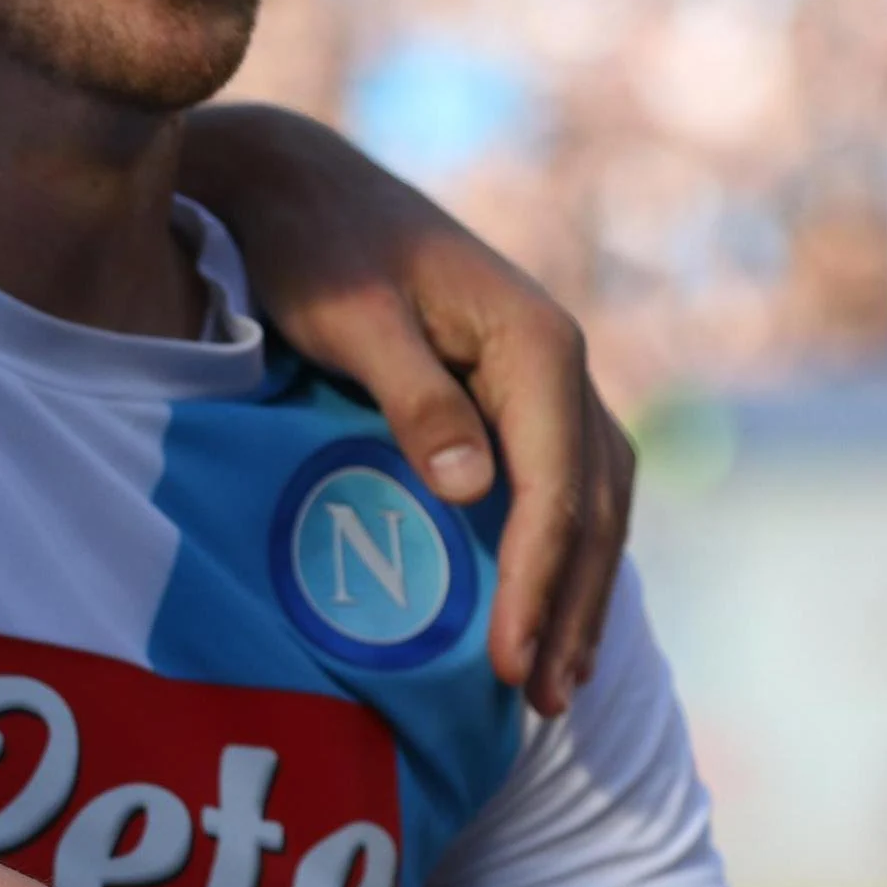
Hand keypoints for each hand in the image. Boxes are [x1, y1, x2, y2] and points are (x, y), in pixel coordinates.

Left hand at [179, 104, 633, 715]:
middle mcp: (556, 359)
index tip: (515, 662)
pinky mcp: (510, 391)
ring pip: (590, 500)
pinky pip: (560, 484)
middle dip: (569, 604)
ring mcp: (540, 375)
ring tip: (553, 687)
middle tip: (544, 703)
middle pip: (591, 503)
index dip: (539, 579)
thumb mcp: (353, 319)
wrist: (294, 183)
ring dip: (575, 590)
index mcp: (534, 341)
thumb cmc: (314, 250)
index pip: (555, 483)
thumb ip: (413, 398)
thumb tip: (472, 489)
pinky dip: (559, 551)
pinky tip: (542, 610)